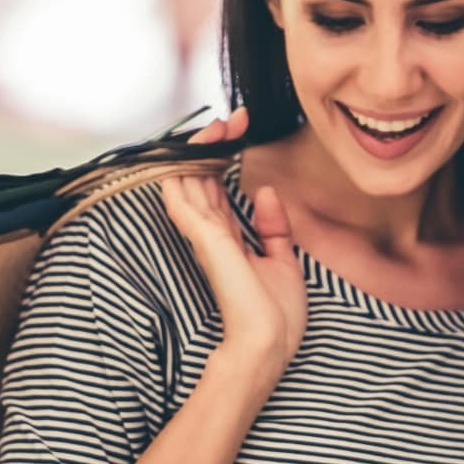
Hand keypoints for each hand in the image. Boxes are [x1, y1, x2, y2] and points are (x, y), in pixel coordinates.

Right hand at [159, 108, 305, 371]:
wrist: (268, 346)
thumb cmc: (274, 317)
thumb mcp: (283, 262)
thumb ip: (274, 228)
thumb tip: (264, 192)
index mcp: (229, 239)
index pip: (217, 186)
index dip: (225, 154)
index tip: (243, 127)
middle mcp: (212, 235)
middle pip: (201, 177)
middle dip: (214, 143)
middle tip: (235, 117)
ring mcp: (206, 238)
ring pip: (189, 182)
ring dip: (199, 149)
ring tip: (217, 123)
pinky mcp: (207, 242)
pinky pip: (183, 201)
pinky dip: (179, 175)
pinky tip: (182, 152)